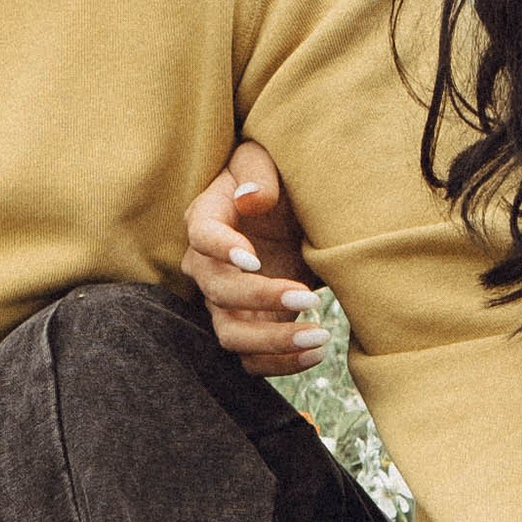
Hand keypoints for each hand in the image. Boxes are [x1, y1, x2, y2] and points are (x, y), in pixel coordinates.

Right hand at [183, 142, 323, 376]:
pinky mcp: (246, 324)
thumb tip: (251, 199)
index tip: (254, 258)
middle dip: (262, 298)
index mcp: (207, 218)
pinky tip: (316, 353)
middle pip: (218, 292)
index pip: (202, 236)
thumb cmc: (274, 179)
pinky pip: (250, 358)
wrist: (289, 211)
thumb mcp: (266, 158)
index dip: (222, 249)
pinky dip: (280, 363)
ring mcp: (223, 301)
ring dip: (273, 341)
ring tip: (319, 336)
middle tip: (309, 297)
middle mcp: (207, 265)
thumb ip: (258, 172)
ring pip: (230, 334)